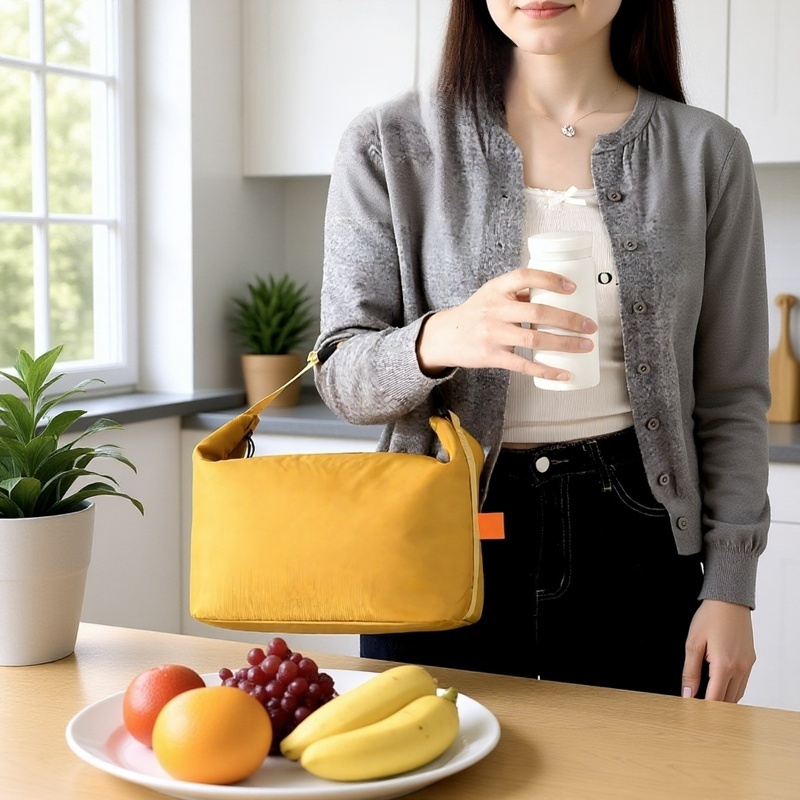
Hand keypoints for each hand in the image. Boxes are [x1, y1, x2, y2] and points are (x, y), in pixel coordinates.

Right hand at [416, 267, 596, 377]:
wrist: (445, 337)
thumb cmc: (474, 314)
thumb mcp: (491, 294)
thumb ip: (518, 293)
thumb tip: (556, 294)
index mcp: (497, 289)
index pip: (526, 277)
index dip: (551, 280)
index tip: (572, 288)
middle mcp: (495, 310)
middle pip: (538, 313)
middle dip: (569, 320)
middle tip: (590, 325)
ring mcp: (493, 334)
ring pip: (535, 340)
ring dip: (565, 344)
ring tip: (584, 346)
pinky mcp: (492, 356)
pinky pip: (523, 365)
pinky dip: (546, 371)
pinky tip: (563, 373)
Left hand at [682, 599, 755, 701]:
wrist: (729, 601)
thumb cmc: (710, 618)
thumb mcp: (693, 643)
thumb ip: (689, 672)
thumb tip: (687, 694)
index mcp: (724, 665)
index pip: (715, 699)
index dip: (703, 709)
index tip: (692, 711)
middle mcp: (740, 668)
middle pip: (727, 700)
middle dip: (712, 706)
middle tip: (696, 706)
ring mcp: (747, 665)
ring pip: (737, 694)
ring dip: (723, 699)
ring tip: (706, 697)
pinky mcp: (750, 660)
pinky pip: (742, 683)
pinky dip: (731, 689)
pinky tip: (719, 685)